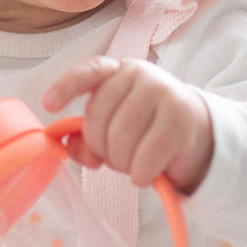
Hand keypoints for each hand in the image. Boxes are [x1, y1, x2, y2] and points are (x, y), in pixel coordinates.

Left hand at [42, 58, 213, 194]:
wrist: (197, 131)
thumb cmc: (146, 128)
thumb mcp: (114, 126)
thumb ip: (87, 136)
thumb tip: (69, 146)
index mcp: (118, 71)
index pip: (89, 71)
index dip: (66, 87)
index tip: (49, 105)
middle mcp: (139, 75)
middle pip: (99, 116)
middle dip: (100, 147)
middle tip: (113, 157)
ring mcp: (163, 93)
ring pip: (121, 137)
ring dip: (122, 163)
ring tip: (132, 165)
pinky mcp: (181, 119)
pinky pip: (146, 155)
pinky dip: (140, 173)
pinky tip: (145, 175)